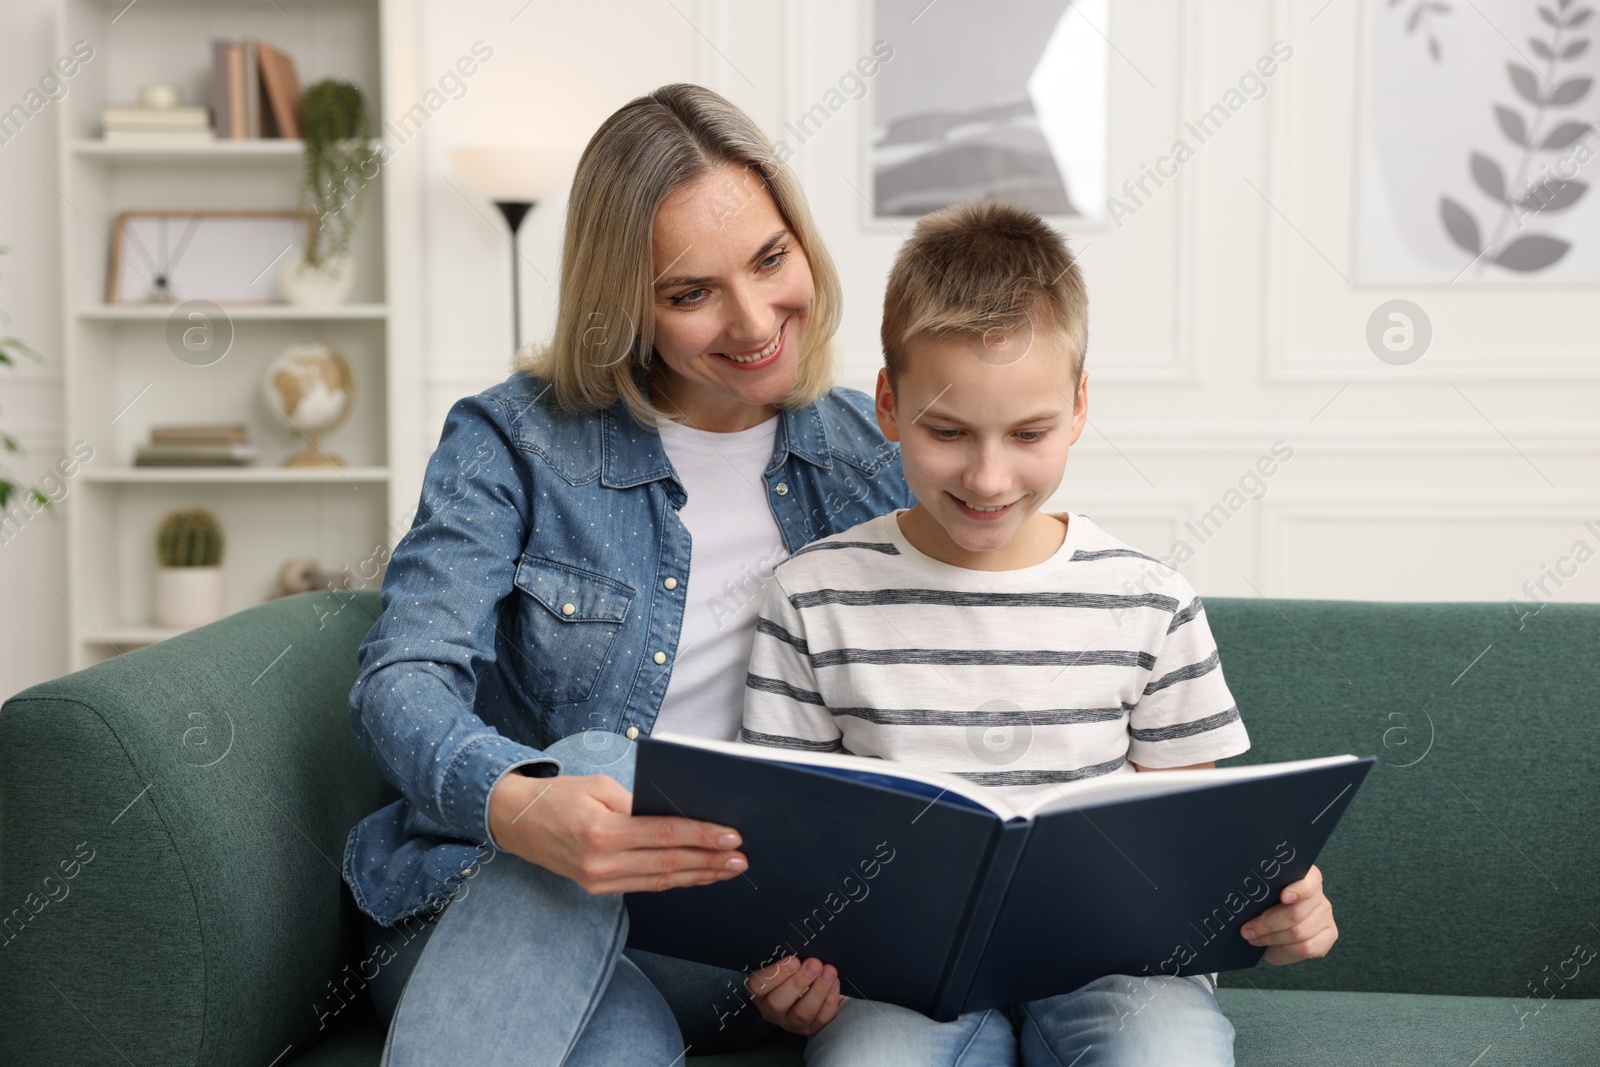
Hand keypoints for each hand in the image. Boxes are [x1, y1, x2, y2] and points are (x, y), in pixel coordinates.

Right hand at [487, 770, 747, 894]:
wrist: (514, 821)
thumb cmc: (559, 795)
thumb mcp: (599, 787)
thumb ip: (637, 804)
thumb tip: (679, 816)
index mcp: (602, 831)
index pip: (665, 834)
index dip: (702, 836)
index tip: (732, 836)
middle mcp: (601, 862)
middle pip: (668, 862)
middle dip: (709, 860)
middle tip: (741, 858)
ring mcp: (599, 880)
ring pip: (660, 880)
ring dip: (698, 875)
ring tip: (728, 870)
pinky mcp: (597, 888)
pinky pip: (644, 885)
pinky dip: (674, 880)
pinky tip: (696, 875)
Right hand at [746, 955, 844, 1035]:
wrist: (814, 982)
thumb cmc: (795, 968)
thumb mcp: (785, 962)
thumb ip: (788, 957)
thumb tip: (801, 944)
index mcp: (759, 991)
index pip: (758, 986)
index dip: (774, 974)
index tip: (793, 960)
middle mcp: (771, 1010)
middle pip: (778, 1003)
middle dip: (798, 982)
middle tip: (814, 964)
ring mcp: (791, 1022)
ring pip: (801, 1013)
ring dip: (817, 991)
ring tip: (829, 971)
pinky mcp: (811, 1029)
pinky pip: (821, 1019)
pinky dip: (829, 1000)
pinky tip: (834, 983)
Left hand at [1240, 864, 1337, 964]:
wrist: (1271, 935)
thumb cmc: (1264, 911)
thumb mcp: (1261, 899)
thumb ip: (1263, 893)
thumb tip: (1251, 892)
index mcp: (1304, 877)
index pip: (1310, 880)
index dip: (1298, 889)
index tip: (1283, 897)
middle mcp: (1318, 896)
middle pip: (1296, 913)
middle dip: (1268, 923)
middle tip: (1247, 929)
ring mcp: (1326, 916)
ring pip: (1299, 932)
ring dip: (1272, 937)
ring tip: (1254, 937)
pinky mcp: (1329, 936)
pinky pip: (1308, 947)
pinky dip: (1286, 950)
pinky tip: (1273, 946)